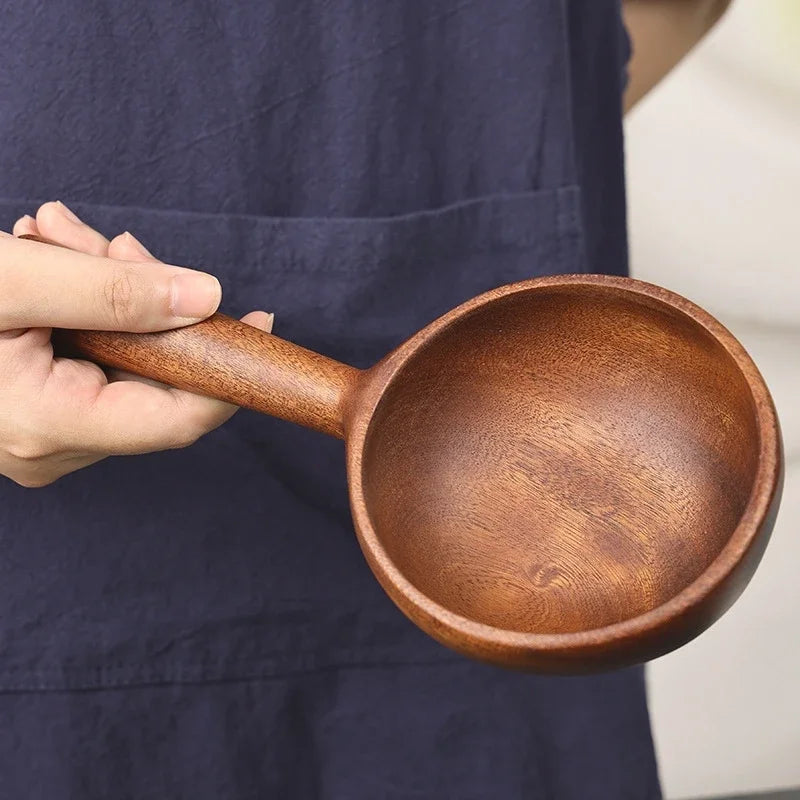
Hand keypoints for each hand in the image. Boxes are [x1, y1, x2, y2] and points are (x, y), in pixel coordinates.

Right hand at [1, 201, 271, 486]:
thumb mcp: (12, 279)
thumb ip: (113, 291)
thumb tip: (208, 298)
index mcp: (49, 426)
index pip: (179, 417)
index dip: (227, 369)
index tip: (260, 319)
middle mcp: (53, 445)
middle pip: (152, 377)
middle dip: (147, 299)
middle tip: (109, 240)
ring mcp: (44, 433)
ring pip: (123, 361)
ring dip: (110, 290)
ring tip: (56, 235)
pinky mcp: (37, 411)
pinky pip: (93, 360)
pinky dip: (87, 306)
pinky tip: (54, 259)